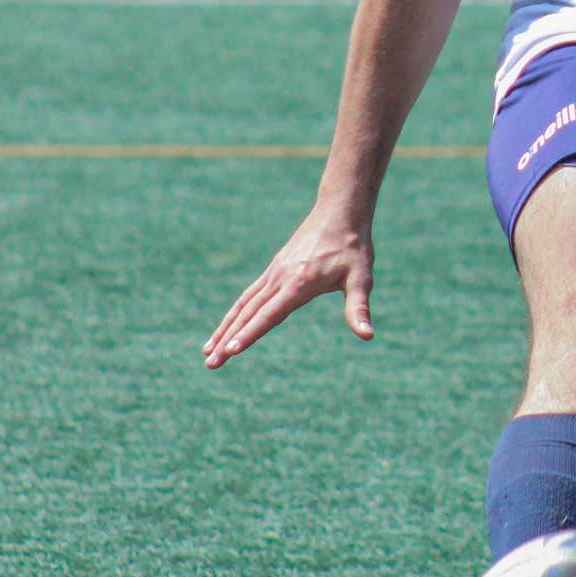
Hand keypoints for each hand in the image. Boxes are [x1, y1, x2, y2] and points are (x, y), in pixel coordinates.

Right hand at [203, 206, 373, 368]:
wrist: (340, 212)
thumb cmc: (353, 247)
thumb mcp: (361, 277)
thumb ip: (358, 307)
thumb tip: (368, 335)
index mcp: (299, 283)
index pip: (269, 314)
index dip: (250, 334)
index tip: (231, 351)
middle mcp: (280, 278)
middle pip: (248, 313)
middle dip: (227, 339)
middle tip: (210, 364)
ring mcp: (274, 272)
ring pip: (243, 304)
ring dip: (224, 327)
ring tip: (207, 351)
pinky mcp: (275, 269)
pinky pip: (249, 294)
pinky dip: (235, 312)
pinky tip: (227, 325)